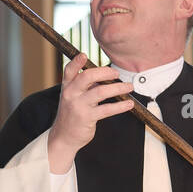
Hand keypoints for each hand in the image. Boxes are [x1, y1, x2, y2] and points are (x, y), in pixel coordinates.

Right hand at [47, 53, 133, 172]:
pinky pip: (107, 109)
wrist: (63, 137)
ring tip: (129, 87)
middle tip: (117, 73)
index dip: (76, 62)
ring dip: (118, 88)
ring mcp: (78, 106)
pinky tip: (129, 104)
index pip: (69, 70)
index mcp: (67, 86)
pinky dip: (120, 106)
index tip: (84, 55)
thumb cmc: (72, 114)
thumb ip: (85, 86)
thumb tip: (105, 75)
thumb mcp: (72, 97)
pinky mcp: (87, 118)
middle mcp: (71, 94)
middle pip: (87, 77)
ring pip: (100, 92)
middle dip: (105, 72)